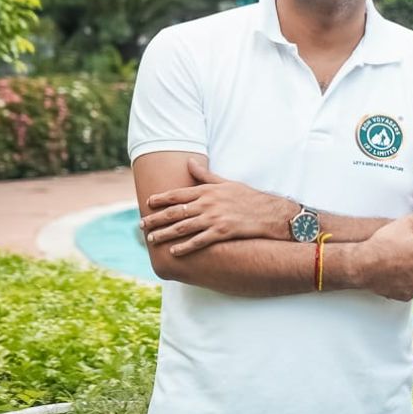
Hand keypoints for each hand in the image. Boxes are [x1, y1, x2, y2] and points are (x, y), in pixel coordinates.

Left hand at [142, 158, 296, 255]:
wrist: (270, 212)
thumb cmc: (248, 197)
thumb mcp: (226, 183)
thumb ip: (205, 175)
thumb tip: (190, 162)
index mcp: (208, 190)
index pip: (178, 194)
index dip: (161, 199)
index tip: (148, 203)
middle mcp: (208, 203)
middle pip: (175, 211)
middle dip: (156, 219)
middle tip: (142, 225)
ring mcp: (215, 218)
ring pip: (183, 227)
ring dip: (165, 233)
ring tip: (152, 239)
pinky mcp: (223, 232)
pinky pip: (199, 240)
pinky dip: (185, 246)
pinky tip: (174, 251)